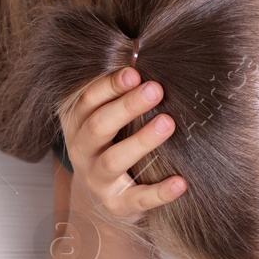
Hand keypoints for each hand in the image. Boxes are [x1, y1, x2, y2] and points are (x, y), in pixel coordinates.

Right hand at [61, 66, 186, 222]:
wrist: (101, 202)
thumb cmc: (111, 145)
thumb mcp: (105, 119)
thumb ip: (116, 93)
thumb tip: (142, 53)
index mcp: (77, 123)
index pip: (87, 99)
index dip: (109, 85)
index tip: (134, 71)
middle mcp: (81, 150)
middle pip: (99, 125)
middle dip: (126, 106)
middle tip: (156, 89)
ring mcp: (97, 180)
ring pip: (114, 159)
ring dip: (141, 140)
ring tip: (169, 123)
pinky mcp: (117, 205)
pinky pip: (139, 199)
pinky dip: (160, 192)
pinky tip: (181, 182)